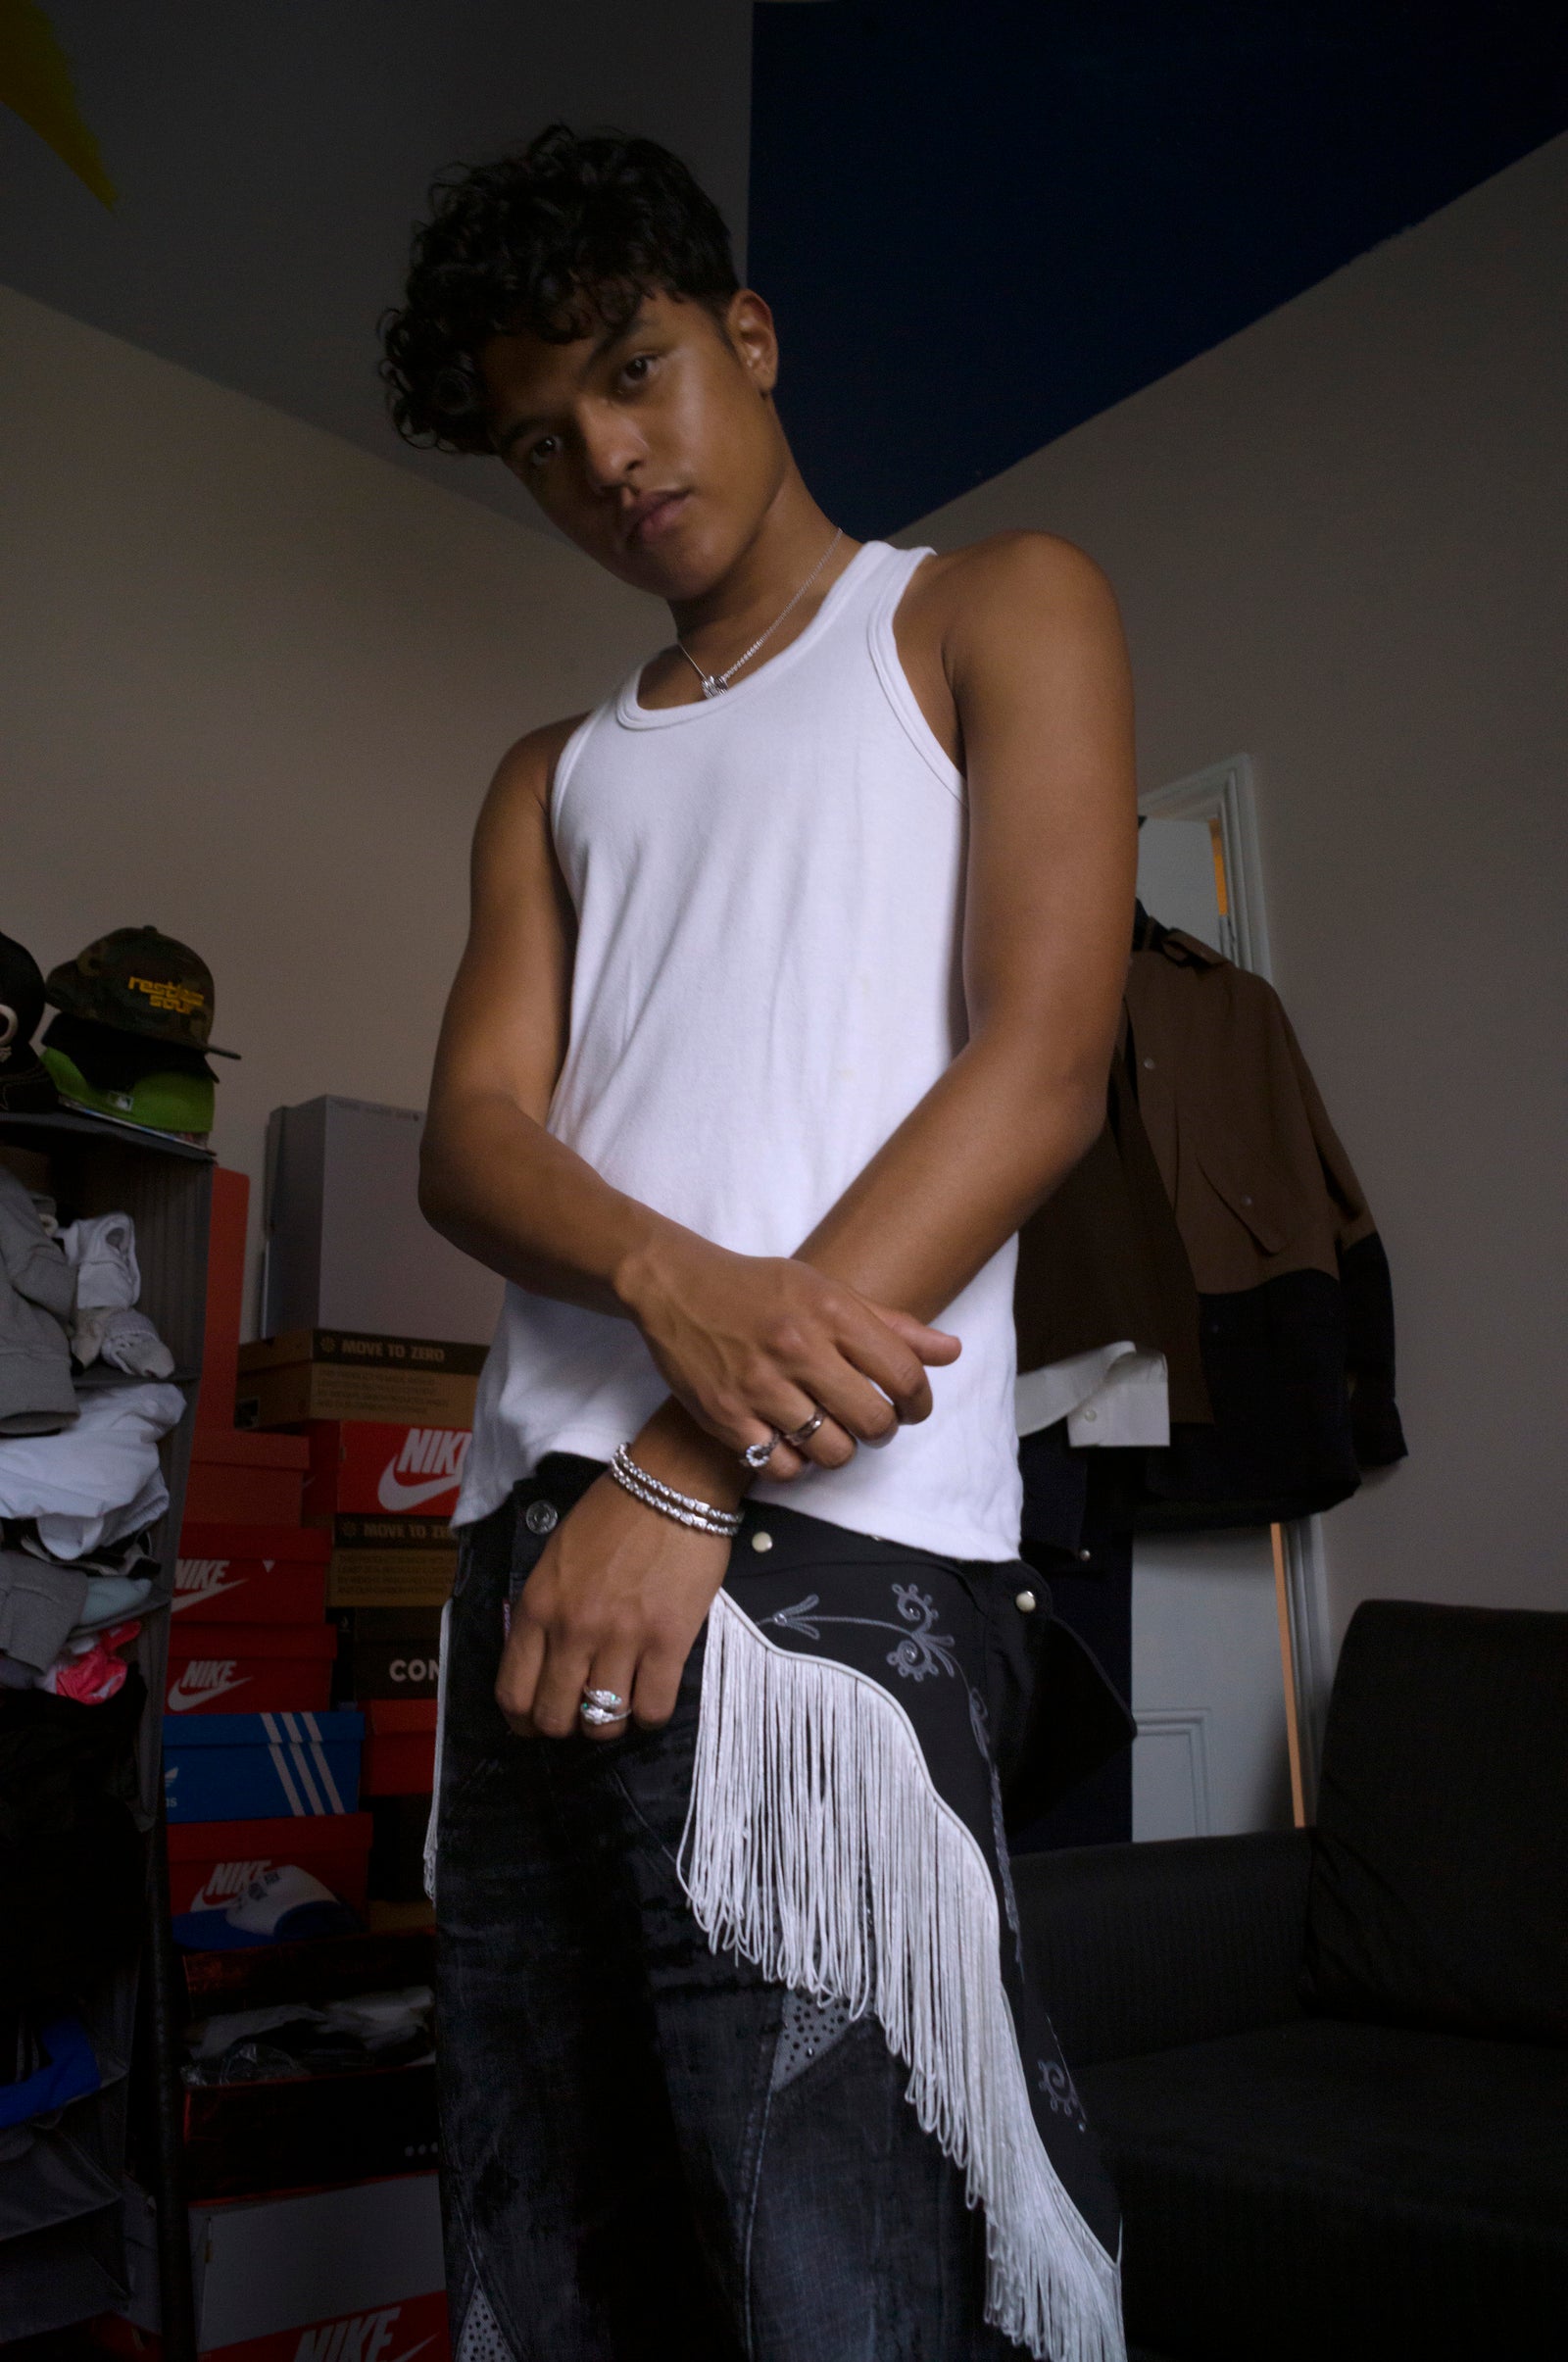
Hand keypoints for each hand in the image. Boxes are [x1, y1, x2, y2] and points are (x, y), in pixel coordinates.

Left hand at [495, 1472, 728, 1740]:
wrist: (671, 1485)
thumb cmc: (613, 1514)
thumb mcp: (556, 1558)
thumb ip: (545, 1611)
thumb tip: (545, 1661)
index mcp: (538, 1607)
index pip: (513, 1692)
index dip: (523, 1722)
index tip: (536, 1723)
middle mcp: (573, 1629)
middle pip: (555, 1718)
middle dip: (566, 1727)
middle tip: (581, 1715)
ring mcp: (622, 1638)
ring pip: (604, 1722)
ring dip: (610, 1724)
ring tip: (619, 1706)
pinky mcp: (669, 1641)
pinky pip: (653, 1709)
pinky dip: (649, 1716)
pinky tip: (651, 1698)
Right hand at [618, 1238, 961, 1476]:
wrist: (675, 1286)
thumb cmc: (761, 1289)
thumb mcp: (827, 1291)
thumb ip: (891, 1325)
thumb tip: (951, 1352)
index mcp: (830, 1311)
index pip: (903, 1374)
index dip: (920, 1401)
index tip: (912, 1407)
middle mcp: (797, 1347)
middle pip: (873, 1421)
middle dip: (883, 1430)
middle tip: (871, 1423)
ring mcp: (758, 1385)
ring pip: (831, 1451)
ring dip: (841, 1451)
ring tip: (831, 1432)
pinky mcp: (725, 1415)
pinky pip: (782, 1467)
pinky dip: (795, 1465)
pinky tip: (792, 1444)